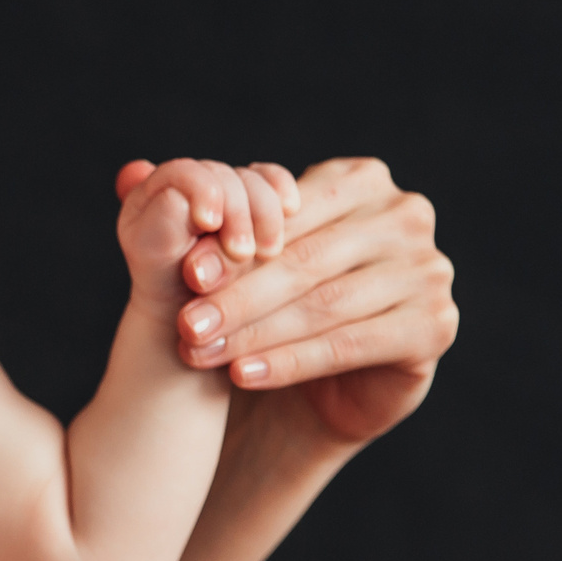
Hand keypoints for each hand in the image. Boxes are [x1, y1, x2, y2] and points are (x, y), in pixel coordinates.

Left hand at [150, 157, 458, 446]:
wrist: (304, 386)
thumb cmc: (264, 304)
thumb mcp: (227, 256)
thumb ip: (184, 211)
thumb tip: (126, 173)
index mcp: (360, 180)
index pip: (290, 213)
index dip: (233, 245)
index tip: (182, 274)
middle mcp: (405, 217)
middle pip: (306, 260)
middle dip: (239, 294)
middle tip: (184, 322)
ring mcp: (429, 271)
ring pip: (325, 304)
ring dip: (256, 331)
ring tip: (200, 351)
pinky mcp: (435, 327)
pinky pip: (352, 343)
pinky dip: (292, 361)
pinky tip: (244, 375)